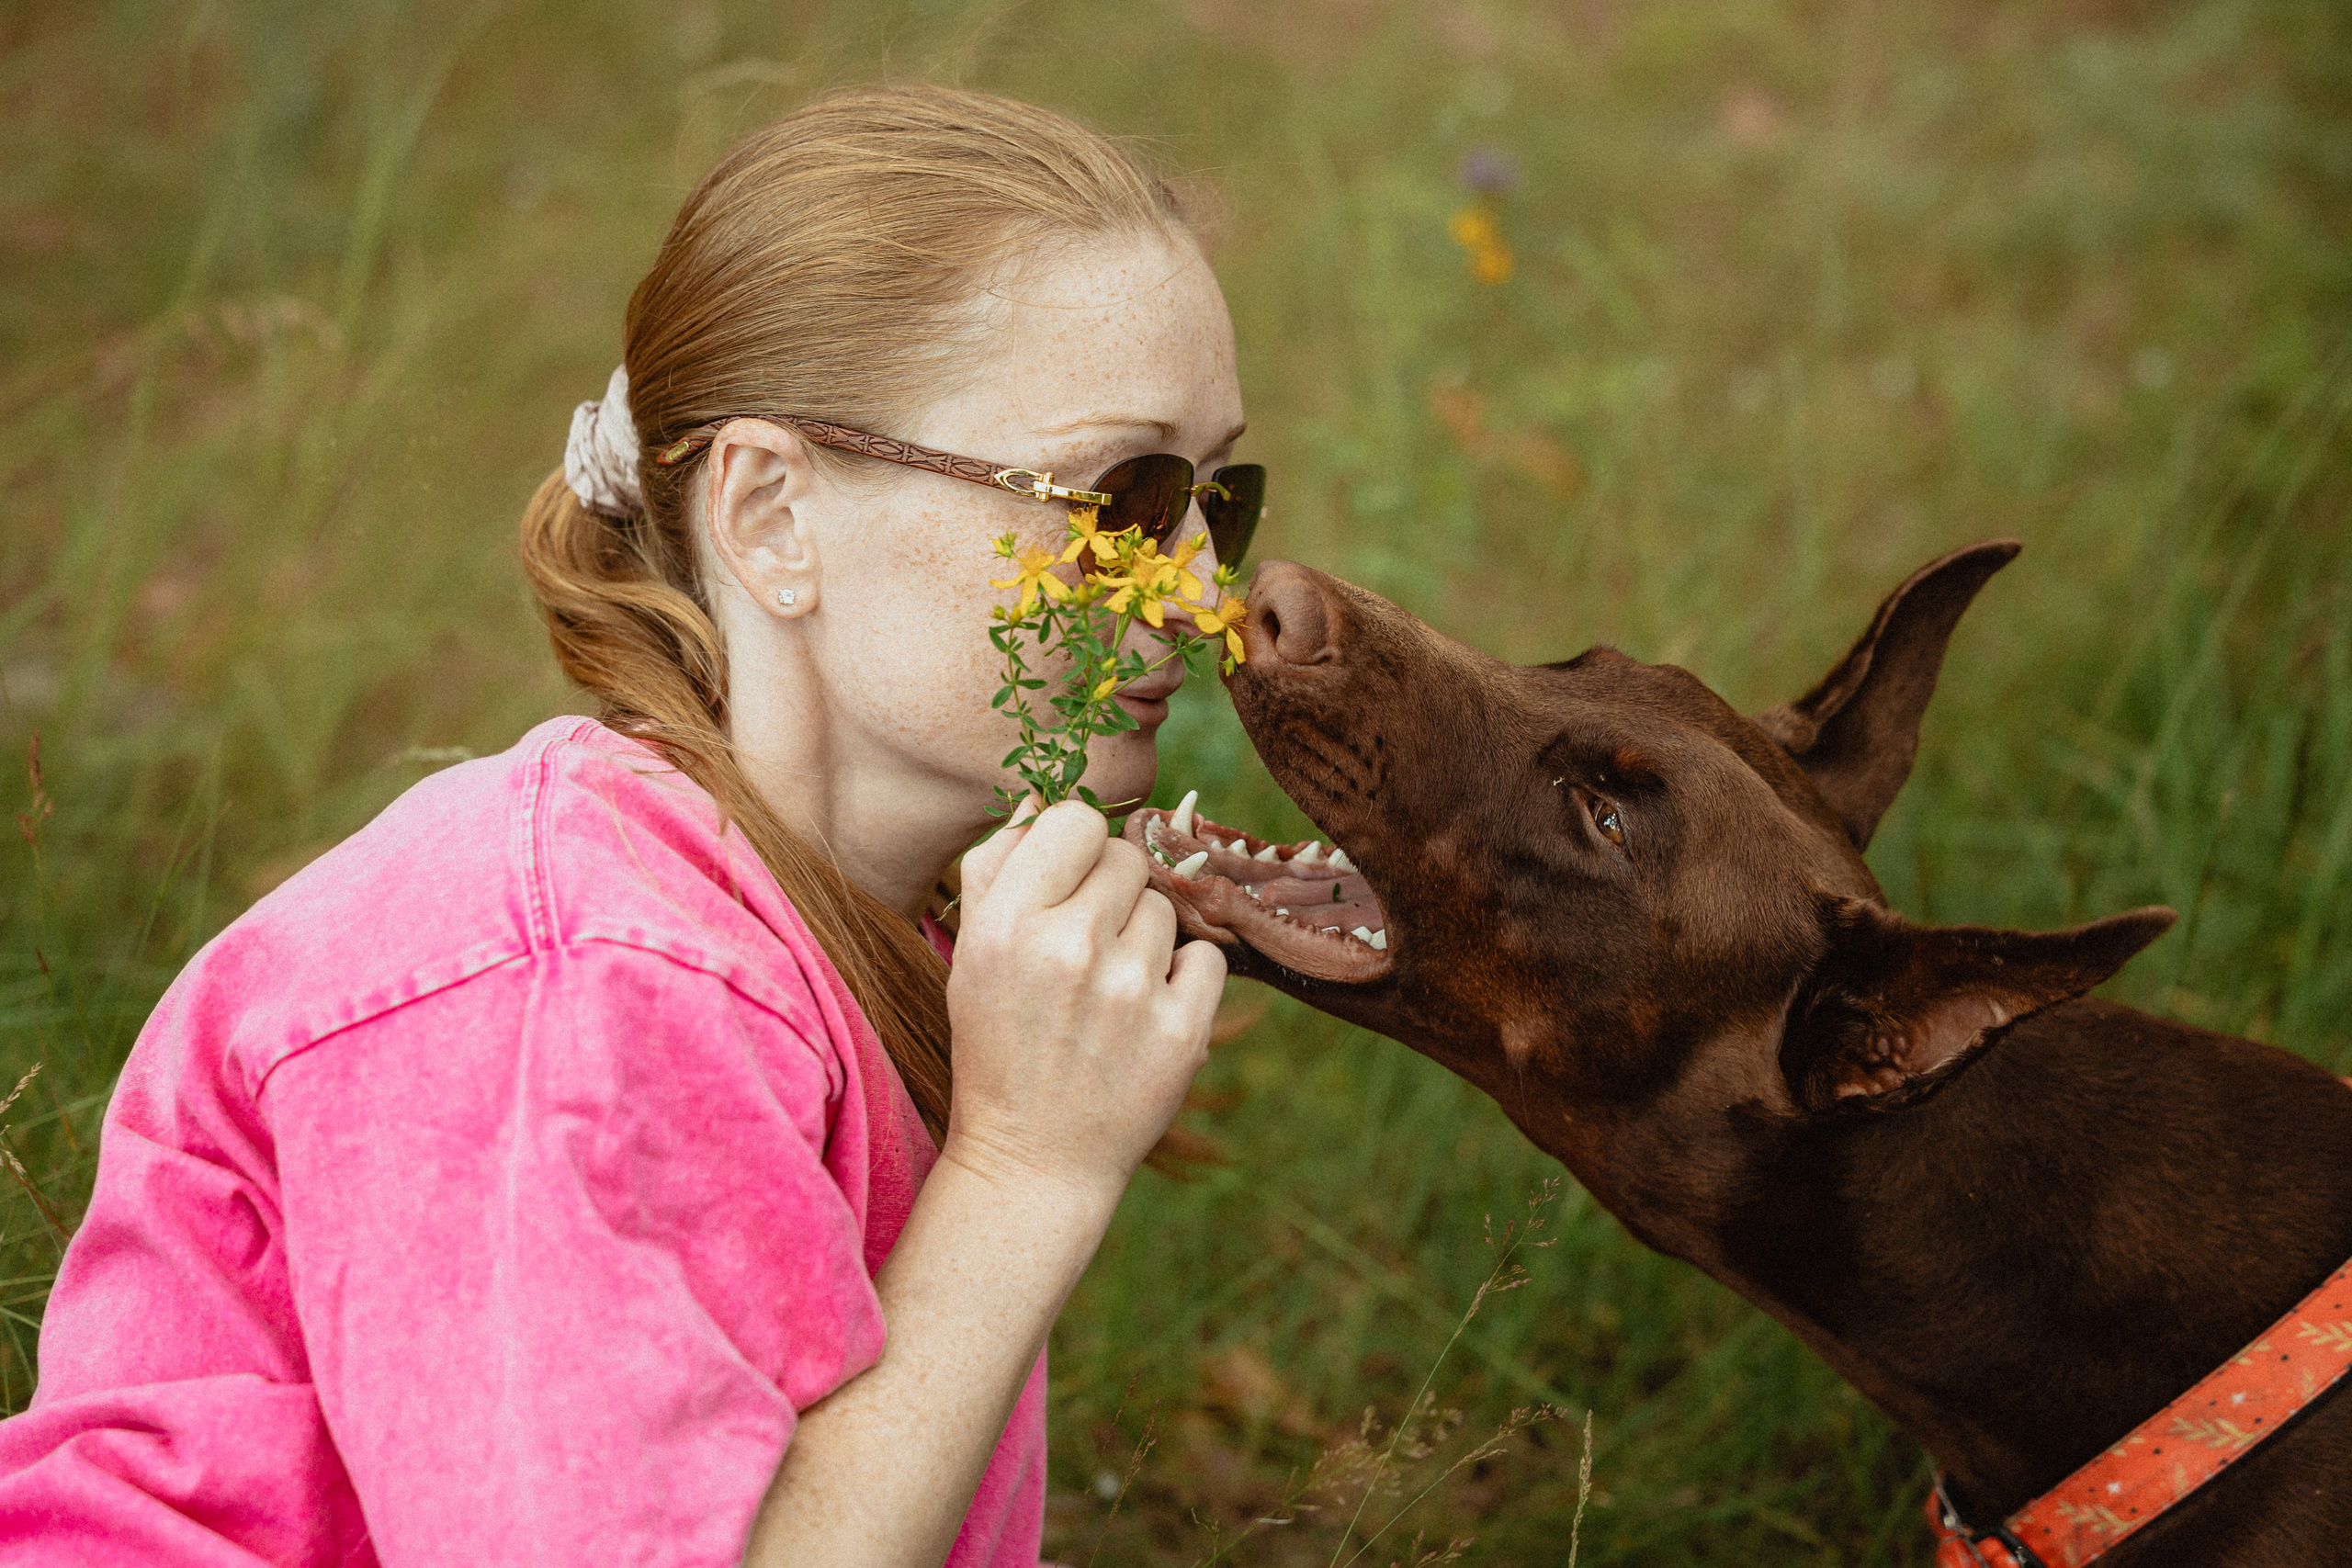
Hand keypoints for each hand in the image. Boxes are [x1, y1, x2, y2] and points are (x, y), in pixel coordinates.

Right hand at [945, 797, 1225, 1197]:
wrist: (1032, 1161)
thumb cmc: (998, 1045)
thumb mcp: (971, 955)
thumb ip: (999, 867)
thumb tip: (1042, 799)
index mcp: (1006, 923)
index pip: (1073, 820)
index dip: (1076, 847)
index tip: (1070, 882)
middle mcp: (1068, 948)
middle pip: (1126, 858)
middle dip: (1111, 893)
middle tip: (1088, 947)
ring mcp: (1131, 990)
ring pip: (1165, 908)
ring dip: (1145, 939)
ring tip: (1109, 992)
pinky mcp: (1183, 1030)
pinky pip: (1207, 957)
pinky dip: (1185, 979)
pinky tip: (1146, 1014)